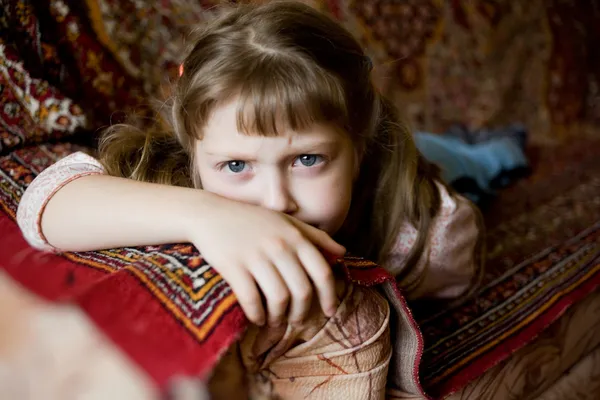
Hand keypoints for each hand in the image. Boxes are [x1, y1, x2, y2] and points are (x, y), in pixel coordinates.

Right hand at [186, 194, 345, 326]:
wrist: (210, 214)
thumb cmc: (251, 219)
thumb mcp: (287, 221)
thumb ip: (315, 236)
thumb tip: (342, 253)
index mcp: (295, 236)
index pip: (321, 272)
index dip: (329, 295)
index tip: (329, 311)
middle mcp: (279, 246)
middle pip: (301, 290)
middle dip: (302, 312)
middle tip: (297, 321)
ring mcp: (256, 257)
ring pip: (279, 298)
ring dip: (280, 317)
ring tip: (276, 322)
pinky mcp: (233, 267)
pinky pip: (251, 299)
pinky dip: (257, 314)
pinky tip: (257, 318)